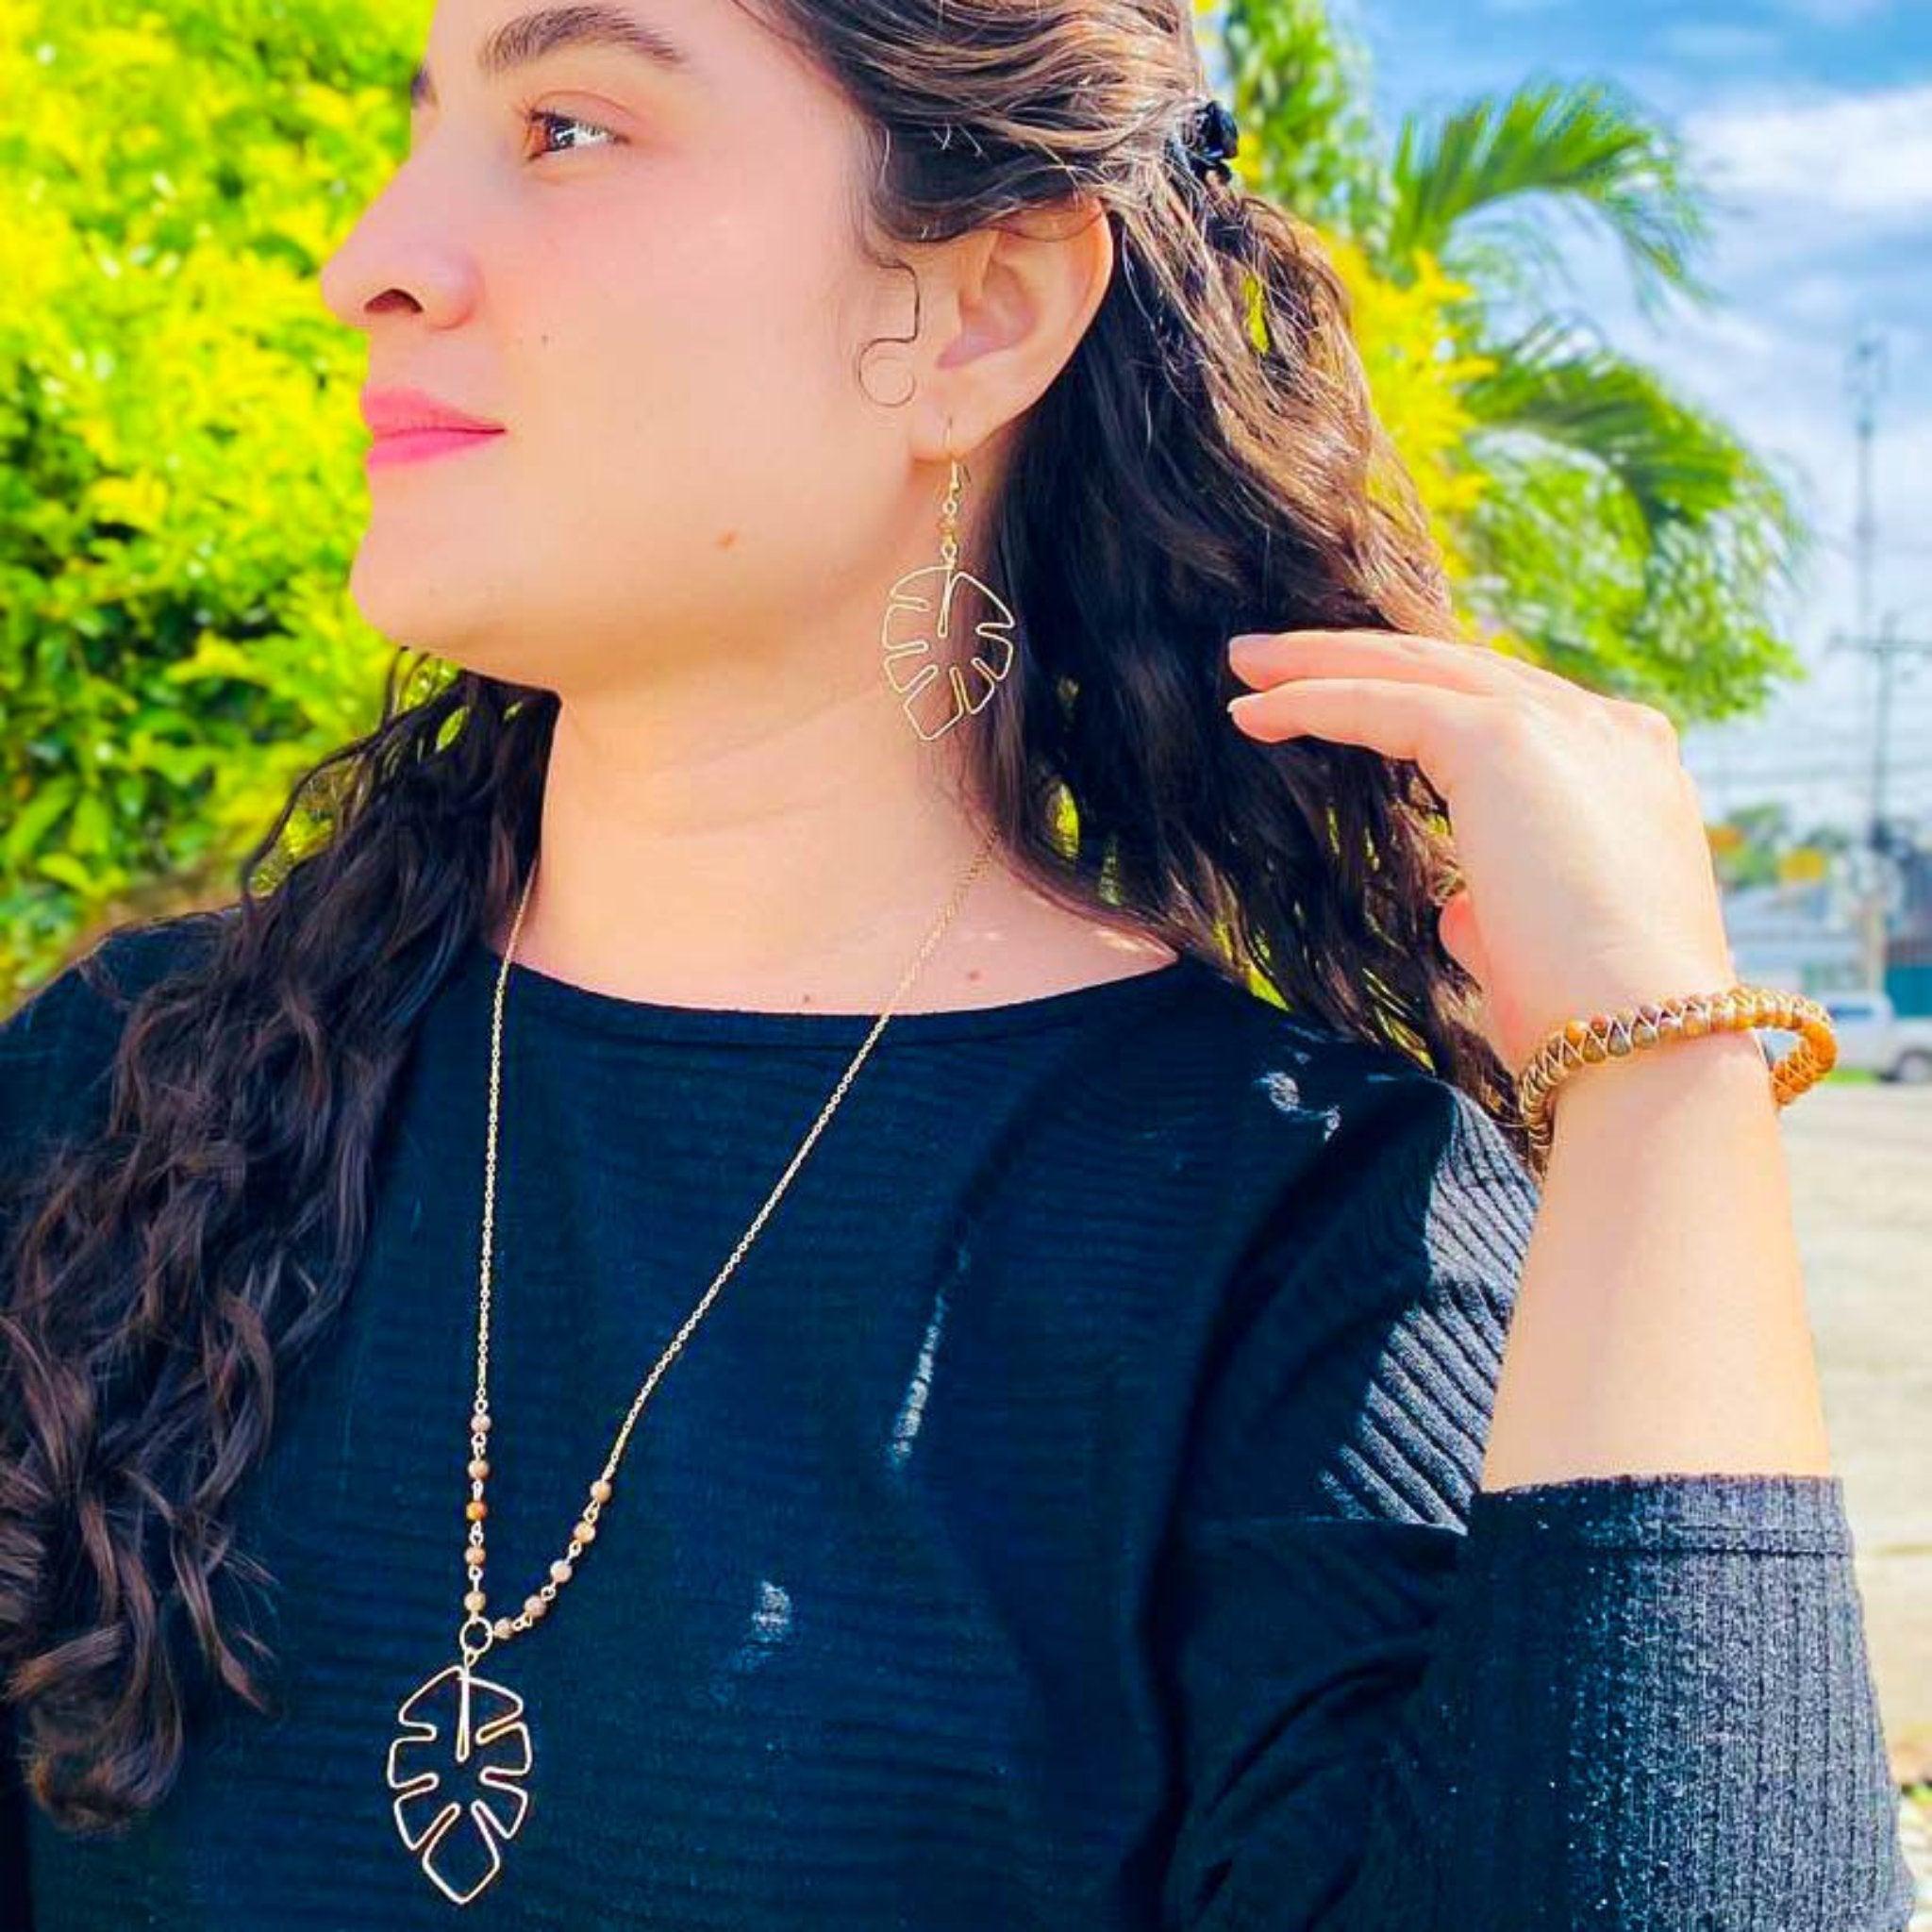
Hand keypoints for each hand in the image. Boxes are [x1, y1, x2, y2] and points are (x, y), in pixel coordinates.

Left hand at [1225, 627, 1736, 1071]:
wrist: (1644, 1043)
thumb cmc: (1588, 1021)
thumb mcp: (1537, 948)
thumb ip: (1496, 909)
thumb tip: (1457, 913)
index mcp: (1627, 769)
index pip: (1505, 707)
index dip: (1419, 696)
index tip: (1347, 698)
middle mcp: (1606, 730)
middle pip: (1458, 668)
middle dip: (1360, 656)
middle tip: (1272, 658)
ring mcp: (1563, 725)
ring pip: (1417, 667)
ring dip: (1322, 661)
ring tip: (1245, 666)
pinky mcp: (1504, 741)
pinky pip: (1385, 703)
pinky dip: (1314, 701)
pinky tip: (1253, 715)